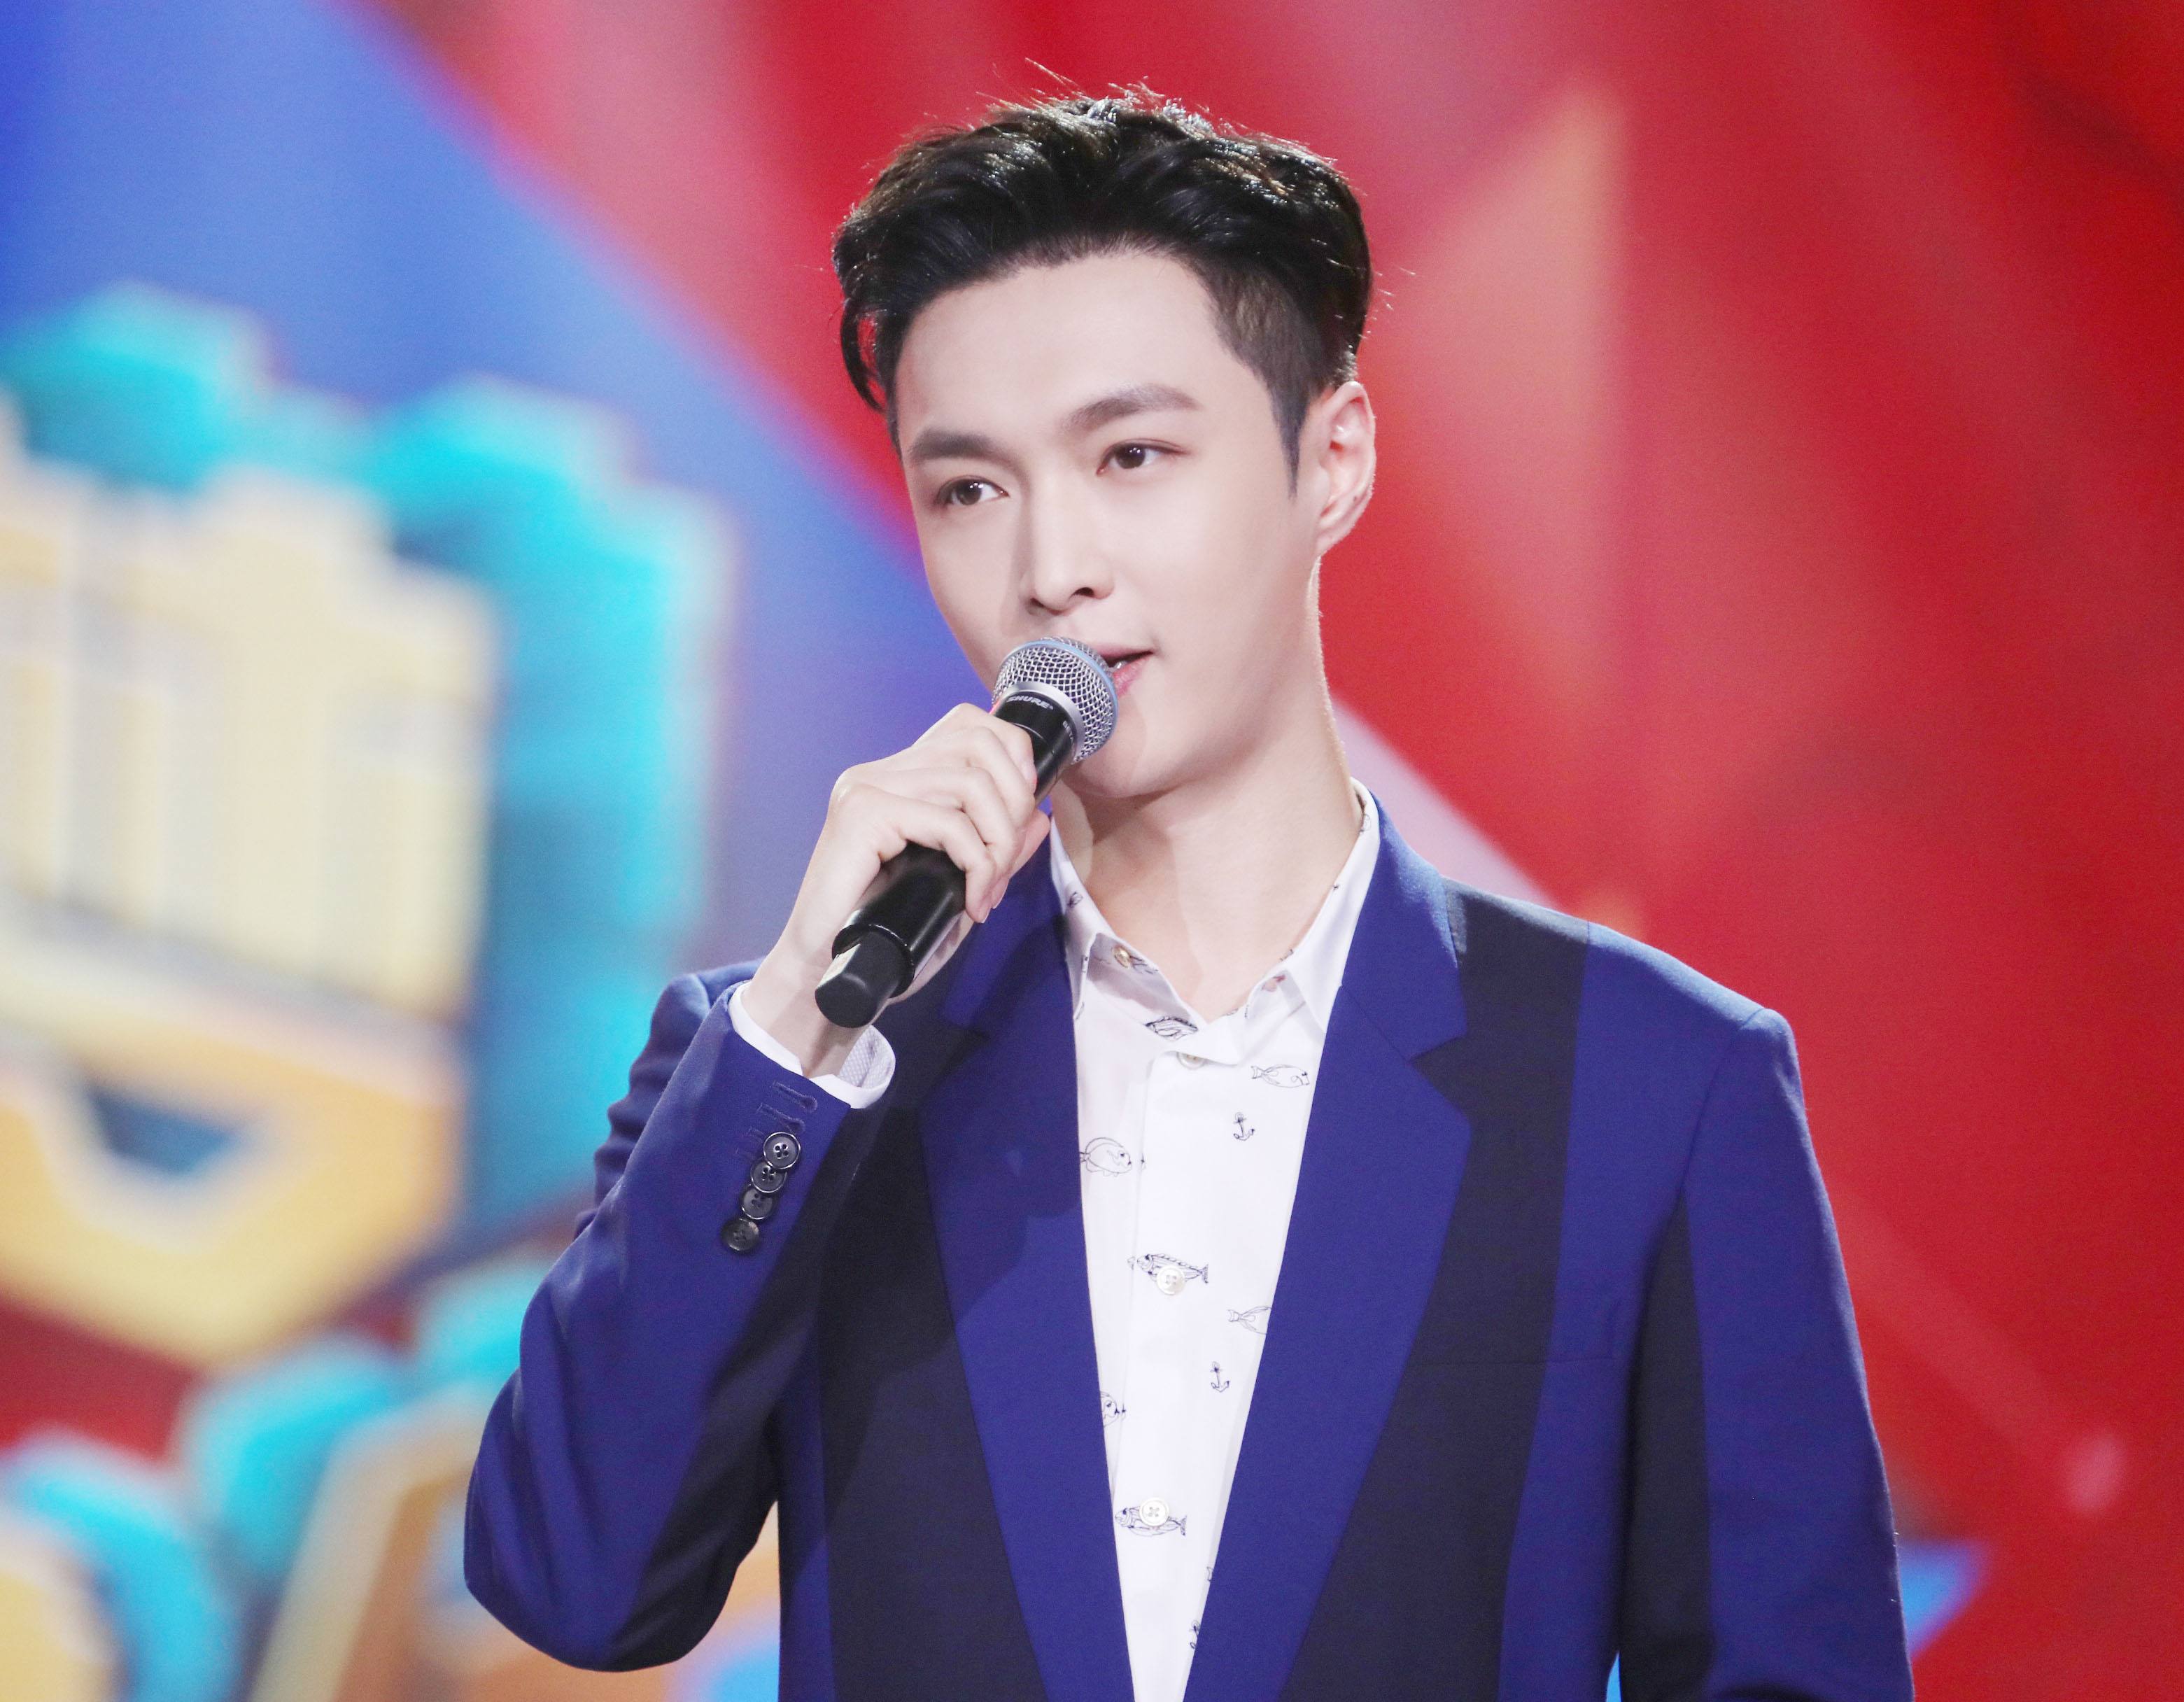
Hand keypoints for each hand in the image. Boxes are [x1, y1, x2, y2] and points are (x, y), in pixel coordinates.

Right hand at [742, 703, 1052, 1075]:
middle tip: (1005, 864)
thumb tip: (1039, 820)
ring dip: (999, 842)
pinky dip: (977, 864)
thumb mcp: (954, 886)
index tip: (1023, 815)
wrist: (820, 972)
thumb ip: (994, 849)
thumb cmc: (880, 934)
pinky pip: (949, 824)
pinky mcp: (862, 815)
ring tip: (988, 888)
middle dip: (1015, 804)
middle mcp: (879, 772)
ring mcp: (866, 788)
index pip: (968, 724)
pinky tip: (972, 901)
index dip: (1013, 756)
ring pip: (971, 784)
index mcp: (897, 776)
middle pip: (979, 744)